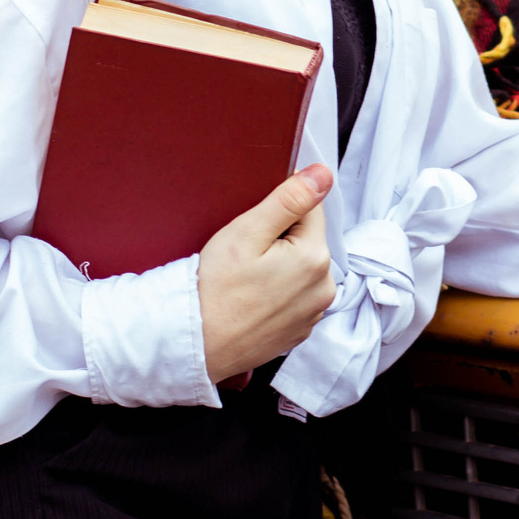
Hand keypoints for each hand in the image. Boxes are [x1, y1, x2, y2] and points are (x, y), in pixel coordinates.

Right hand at [198, 164, 336, 381]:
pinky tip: (251, 296)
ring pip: (301, 269)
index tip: (254, 224)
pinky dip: (278, 291)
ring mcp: (313, 313)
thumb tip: (322, 174)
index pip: (310, 210)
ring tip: (246, 277)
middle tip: (245, 253)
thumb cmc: (214, 289)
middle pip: (307, 241)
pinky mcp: (300, 330)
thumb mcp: (247, 232)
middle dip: (281, 238)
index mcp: (316, 259)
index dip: (280, 209)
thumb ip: (290, 200)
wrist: (194, 344)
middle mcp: (324, 288)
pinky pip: (294, 296)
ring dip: (281, 265)